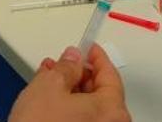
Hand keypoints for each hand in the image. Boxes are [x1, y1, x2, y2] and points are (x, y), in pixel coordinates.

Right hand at [8, 44, 130, 121]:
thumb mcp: (49, 86)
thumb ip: (66, 67)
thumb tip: (73, 59)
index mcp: (112, 110)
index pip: (110, 75)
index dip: (97, 57)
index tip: (89, 48)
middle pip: (102, 93)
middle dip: (80, 75)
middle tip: (65, 63)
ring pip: (90, 108)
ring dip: (72, 91)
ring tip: (51, 78)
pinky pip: (83, 121)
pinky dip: (70, 108)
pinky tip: (52, 100)